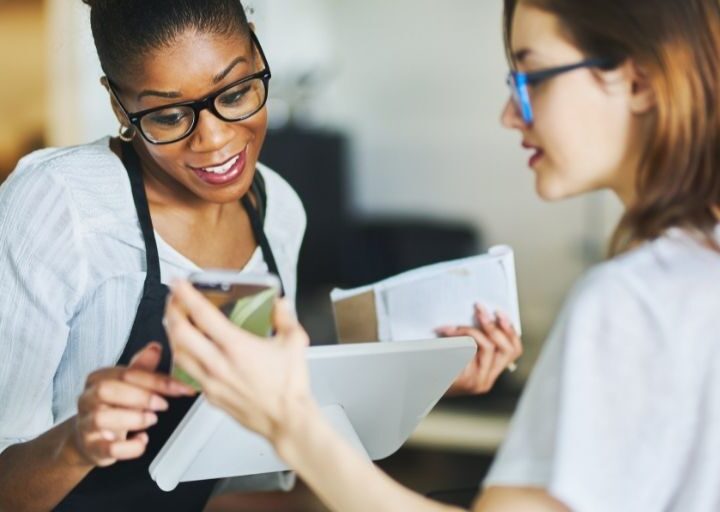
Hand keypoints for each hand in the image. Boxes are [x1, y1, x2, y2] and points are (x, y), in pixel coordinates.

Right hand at [72, 342, 195, 466]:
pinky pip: (109, 448)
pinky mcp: (92, 448)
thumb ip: (142, 368)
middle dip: (140, 396)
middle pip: (107, 390)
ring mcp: (87, 424)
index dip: (156, 380)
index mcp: (99, 378)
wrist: (90, 439)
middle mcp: (88, 399)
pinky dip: (130, 447)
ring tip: (152, 419)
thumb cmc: (112, 407)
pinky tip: (142, 440)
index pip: (127, 373)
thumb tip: (156, 347)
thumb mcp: (127, 386)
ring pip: (102, 418)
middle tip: (163, 404)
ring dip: (134, 418)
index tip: (180, 388)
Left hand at [164, 280, 313, 446]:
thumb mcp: (294, 343)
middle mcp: (218, 363)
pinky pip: (188, 373)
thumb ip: (285, 318)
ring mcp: (211, 381)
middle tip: (174, 300)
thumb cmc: (289, 388)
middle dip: (172, 311)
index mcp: (236, 346)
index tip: (179, 283)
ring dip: (172, 334)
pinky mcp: (210, 396)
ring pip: (178, 353)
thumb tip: (280, 305)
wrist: (287, 420)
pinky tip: (190, 353)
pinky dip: (183, 358)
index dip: (185, 294)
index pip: (201, 314)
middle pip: (180, 332)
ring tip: (176, 323)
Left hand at [437, 304, 521, 394]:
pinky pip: (468, 351)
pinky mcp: (463, 380)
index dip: (510, 330)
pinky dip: (458, 337)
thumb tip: (481, 314)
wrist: (416, 389)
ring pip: (487, 347)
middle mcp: (486, 380)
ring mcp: (475, 382)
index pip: (513, 351)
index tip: (499, 312)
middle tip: (479, 308)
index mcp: (490, 373)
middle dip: (493, 325)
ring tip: (452, 326)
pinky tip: (444, 332)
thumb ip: (474, 343)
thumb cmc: (436, 367)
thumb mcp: (460, 356)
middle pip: (506, 349)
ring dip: (470, 329)